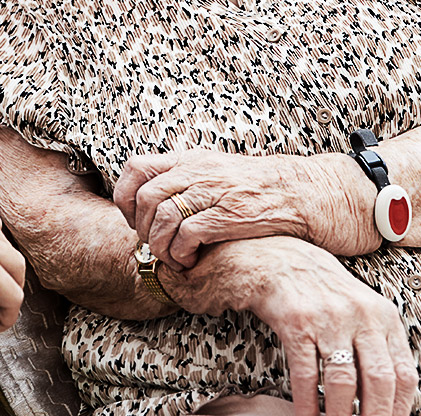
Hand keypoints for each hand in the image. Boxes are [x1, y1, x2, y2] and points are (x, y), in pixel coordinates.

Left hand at [114, 149, 305, 267]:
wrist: (296, 192)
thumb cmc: (250, 188)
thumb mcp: (211, 171)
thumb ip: (181, 179)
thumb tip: (147, 200)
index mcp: (188, 160)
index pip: (135, 169)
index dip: (125, 198)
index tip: (133, 220)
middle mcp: (196, 172)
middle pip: (145, 198)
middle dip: (141, 228)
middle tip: (152, 245)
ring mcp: (212, 192)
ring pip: (163, 218)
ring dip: (159, 245)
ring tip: (170, 258)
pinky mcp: (228, 215)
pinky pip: (188, 234)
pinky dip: (181, 253)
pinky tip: (189, 261)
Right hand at [169, 239, 416, 415]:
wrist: (277, 259)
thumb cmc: (321, 291)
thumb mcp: (361, 310)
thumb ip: (378, 345)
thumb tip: (390, 397)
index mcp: (384, 316)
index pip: (404, 374)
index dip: (399, 409)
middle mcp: (361, 315)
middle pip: (379, 381)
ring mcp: (328, 318)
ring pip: (343, 382)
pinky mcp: (296, 322)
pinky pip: (306, 373)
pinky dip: (307, 403)